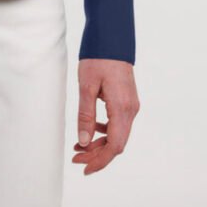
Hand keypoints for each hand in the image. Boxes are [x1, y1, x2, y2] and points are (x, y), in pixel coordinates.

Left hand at [72, 58, 139, 174]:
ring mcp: (131, 105)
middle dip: (97, 154)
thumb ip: (85, 114)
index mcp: (122, 108)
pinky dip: (104, 131)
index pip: (114, 146)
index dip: (100, 161)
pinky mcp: (127, 100)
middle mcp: (131, 110)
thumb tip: (83, 141)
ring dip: (100, 143)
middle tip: (75, 157)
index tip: (84, 168)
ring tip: (79, 145)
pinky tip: (90, 128)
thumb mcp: (86, 85)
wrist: (112, 38)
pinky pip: (118, 123)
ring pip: (118, 134)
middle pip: (117, 143)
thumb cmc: (99, 58)